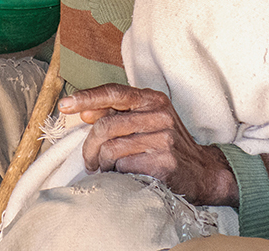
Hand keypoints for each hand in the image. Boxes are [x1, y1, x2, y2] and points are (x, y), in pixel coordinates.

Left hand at [58, 83, 237, 206]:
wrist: (204, 172)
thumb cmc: (167, 144)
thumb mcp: (146, 121)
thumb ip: (117, 114)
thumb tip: (84, 112)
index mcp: (152, 99)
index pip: (114, 92)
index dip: (86, 98)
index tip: (64, 106)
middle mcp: (159, 115)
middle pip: (106, 126)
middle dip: (89, 147)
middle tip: (88, 161)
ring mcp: (163, 139)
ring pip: (111, 149)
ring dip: (102, 163)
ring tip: (106, 169)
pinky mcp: (164, 163)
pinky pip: (123, 167)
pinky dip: (116, 173)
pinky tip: (123, 176)